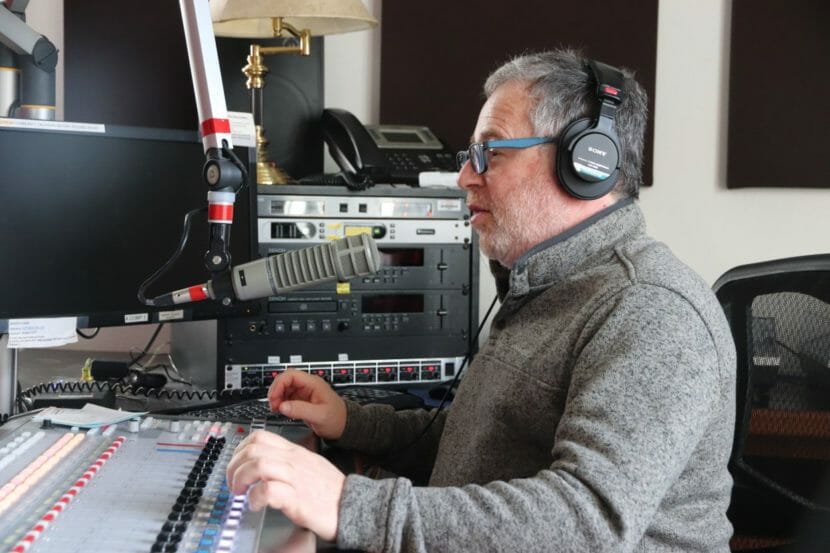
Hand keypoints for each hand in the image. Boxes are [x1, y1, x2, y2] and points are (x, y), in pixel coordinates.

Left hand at [226, 429, 344, 541]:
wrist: (353, 505)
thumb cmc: (331, 490)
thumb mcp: (309, 465)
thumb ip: (288, 461)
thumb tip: (264, 465)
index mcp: (295, 452)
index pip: (260, 437)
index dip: (240, 450)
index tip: (237, 465)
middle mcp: (293, 461)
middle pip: (253, 449)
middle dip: (234, 466)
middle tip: (234, 483)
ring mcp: (295, 479)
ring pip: (258, 465)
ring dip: (241, 479)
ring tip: (241, 493)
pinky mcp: (298, 499)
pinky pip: (269, 491)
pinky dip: (256, 497)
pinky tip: (256, 504)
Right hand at [268, 369, 346, 439]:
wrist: (343, 425)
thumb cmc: (337, 418)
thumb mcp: (319, 416)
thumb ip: (301, 410)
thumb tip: (283, 406)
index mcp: (313, 384)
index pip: (291, 375)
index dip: (279, 384)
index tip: (273, 397)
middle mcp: (308, 385)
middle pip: (285, 380)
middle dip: (276, 391)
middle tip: (273, 404)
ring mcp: (304, 392)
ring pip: (284, 388)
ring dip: (277, 397)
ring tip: (276, 409)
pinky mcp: (301, 400)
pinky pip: (287, 396)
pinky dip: (281, 402)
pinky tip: (281, 410)